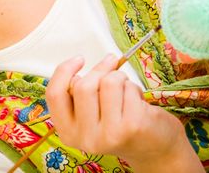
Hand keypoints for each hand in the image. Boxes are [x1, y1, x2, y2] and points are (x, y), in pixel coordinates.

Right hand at [46, 55, 202, 171]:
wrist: (153, 149)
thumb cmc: (121, 125)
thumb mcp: (91, 113)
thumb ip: (79, 93)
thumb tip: (79, 62)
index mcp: (69, 133)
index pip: (55, 95)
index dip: (64, 71)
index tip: (79, 59)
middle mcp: (85, 138)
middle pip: (83, 85)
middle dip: (100, 70)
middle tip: (111, 67)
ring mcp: (108, 134)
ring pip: (107, 83)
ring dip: (120, 78)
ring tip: (126, 90)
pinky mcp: (131, 126)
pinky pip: (128, 88)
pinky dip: (134, 88)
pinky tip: (138, 102)